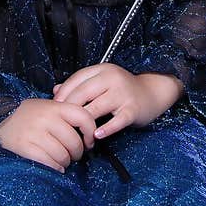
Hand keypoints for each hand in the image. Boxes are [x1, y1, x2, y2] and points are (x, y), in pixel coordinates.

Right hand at [0, 98, 98, 172]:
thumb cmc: (26, 117)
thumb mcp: (45, 107)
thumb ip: (65, 113)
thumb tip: (91, 125)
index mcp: (53, 107)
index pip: (83, 116)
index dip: (90, 131)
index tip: (88, 141)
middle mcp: (45, 118)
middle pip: (74, 142)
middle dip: (77, 153)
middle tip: (72, 155)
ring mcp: (34, 133)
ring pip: (63, 155)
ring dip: (65, 163)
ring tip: (60, 161)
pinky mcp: (25, 148)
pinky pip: (50, 163)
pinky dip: (55, 169)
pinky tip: (53, 167)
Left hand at [52, 65, 184, 139]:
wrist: (152, 92)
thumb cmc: (122, 89)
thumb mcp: (101, 82)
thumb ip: (79, 85)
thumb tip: (55, 90)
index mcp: (102, 70)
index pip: (76, 79)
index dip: (62, 94)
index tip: (53, 107)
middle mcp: (112, 78)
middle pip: (83, 93)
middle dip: (69, 109)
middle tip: (61, 123)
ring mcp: (123, 94)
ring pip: (96, 107)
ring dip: (84, 122)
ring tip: (75, 133)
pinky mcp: (132, 109)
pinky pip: (117, 121)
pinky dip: (106, 129)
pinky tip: (96, 135)